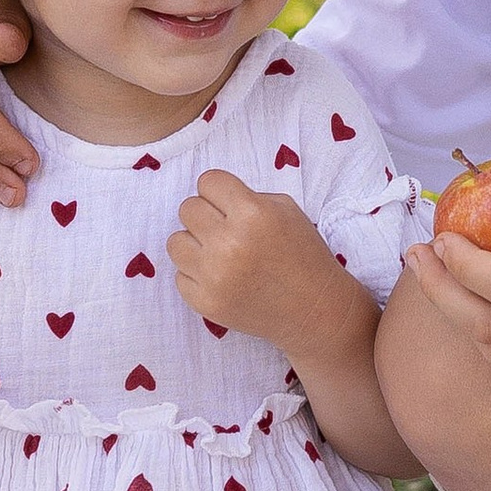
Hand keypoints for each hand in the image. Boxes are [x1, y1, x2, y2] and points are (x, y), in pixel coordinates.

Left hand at [169, 171, 366, 355]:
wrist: (314, 310)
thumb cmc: (303, 255)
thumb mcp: (286, 211)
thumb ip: (247, 197)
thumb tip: (211, 198)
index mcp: (253, 214)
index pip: (208, 181)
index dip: (220, 191)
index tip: (230, 205)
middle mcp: (229, 243)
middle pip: (187, 208)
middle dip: (207, 215)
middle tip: (227, 230)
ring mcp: (213, 276)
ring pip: (175, 241)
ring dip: (195, 244)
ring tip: (219, 254)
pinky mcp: (204, 302)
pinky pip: (179, 275)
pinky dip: (197, 275)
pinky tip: (222, 278)